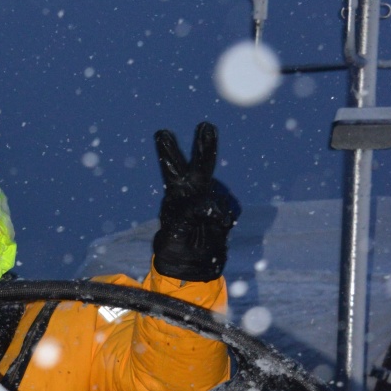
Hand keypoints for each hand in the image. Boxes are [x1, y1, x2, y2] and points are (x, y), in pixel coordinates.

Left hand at [151, 122, 240, 281]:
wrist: (193, 264)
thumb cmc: (176, 247)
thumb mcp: (175, 234)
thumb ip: (188, 216)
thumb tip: (207, 204)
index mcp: (174, 193)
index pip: (170, 169)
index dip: (167, 151)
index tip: (162, 133)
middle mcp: (193, 190)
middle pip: (199, 165)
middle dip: (204, 146)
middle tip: (205, 125)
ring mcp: (211, 198)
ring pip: (217, 195)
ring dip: (216, 210)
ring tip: (208, 224)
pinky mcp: (225, 209)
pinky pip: (229, 210)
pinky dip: (224, 220)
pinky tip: (215, 229)